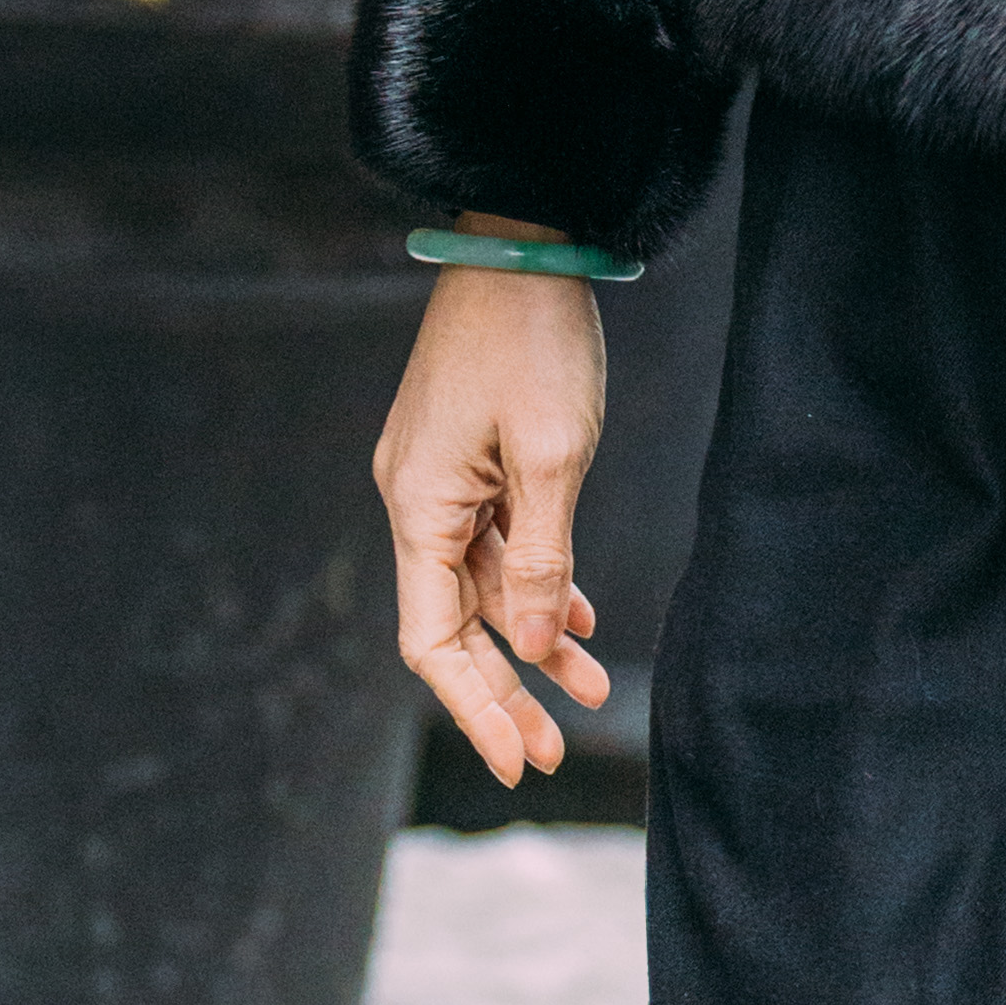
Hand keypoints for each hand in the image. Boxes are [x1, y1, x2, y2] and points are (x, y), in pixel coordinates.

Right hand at [374, 263, 613, 790]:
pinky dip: (536, 583)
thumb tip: (532, 650)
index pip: (434, 640)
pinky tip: (577, 622)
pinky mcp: (467, 458)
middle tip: (556, 750)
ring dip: (533, 638)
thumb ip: (540, 560)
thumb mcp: (553, 457)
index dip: (476, 706)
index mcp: (419, 505)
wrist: (525, 244)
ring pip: (484, 586)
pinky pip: (496, 542)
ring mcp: (439, 479)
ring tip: (589, 690)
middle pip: (455, 624)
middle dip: (505, 690)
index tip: (521, 760)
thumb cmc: (536, 340)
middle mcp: (415, 499)